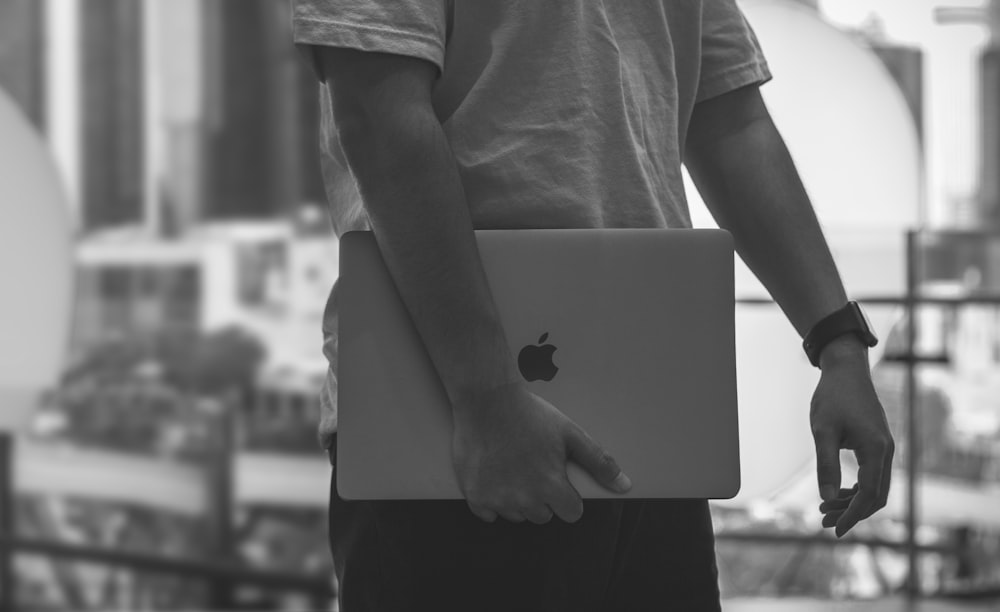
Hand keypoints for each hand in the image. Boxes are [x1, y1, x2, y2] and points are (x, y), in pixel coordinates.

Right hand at [451, 382, 631, 523]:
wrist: (487, 400)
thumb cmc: (530, 415)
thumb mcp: (570, 433)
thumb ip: (599, 462)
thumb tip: (624, 485)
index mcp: (550, 486)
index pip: (571, 513)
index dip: (567, 496)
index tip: (557, 478)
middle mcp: (524, 499)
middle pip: (543, 516)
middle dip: (542, 497)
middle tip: (533, 468)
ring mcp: (497, 499)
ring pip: (517, 515)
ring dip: (517, 499)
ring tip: (513, 468)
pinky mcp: (475, 495)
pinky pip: (488, 514)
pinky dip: (492, 501)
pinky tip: (495, 476)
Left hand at [811, 337, 894, 536]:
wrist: (846, 370)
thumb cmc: (832, 397)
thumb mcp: (823, 431)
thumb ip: (826, 464)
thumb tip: (828, 498)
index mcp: (876, 449)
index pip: (869, 494)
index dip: (852, 515)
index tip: (834, 528)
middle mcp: (887, 451)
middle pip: (876, 495)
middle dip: (851, 512)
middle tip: (824, 522)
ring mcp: (884, 447)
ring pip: (875, 486)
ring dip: (852, 501)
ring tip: (824, 510)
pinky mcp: (878, 444)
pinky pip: (873, 475)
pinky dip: (857, 488)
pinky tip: (838, 492)